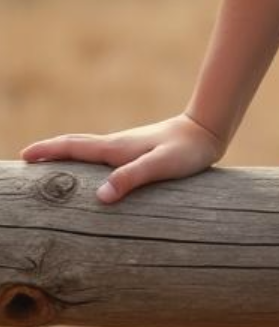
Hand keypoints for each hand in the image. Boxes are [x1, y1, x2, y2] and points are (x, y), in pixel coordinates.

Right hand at [20, 112, 225, 204]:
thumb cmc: (187, 151)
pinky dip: (86, 162)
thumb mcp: (161, 165)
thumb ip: (132, 177)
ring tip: (48, 170)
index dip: (48, 151)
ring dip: (66, 157)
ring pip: (88, 152)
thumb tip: (100, 195)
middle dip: (49, 153)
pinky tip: (91, 174)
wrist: (208, 131)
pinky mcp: (137, 153)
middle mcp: (117, 145)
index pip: (74, 147)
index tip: (23, 156)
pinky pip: (103, 158)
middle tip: (26, 162)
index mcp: (116, 147)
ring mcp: (127, 148)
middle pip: (76, 147)